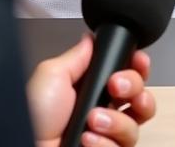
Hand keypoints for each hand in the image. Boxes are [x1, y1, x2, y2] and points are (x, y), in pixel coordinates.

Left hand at [27, 34, 153, 146]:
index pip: (128, 73)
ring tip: (92, 120)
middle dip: (134, 87)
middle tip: (114, 86)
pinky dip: (105, 143)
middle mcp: (104, 111)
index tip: (138, 60)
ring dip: (116, 120)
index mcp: (92, 87)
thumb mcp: (52, 74)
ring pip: (135, 125)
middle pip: (141, 96)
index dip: (138, 66)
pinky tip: (87, 140)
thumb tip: (91, 38)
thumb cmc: (33, 115)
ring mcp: (107, 136)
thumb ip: (77, 56)